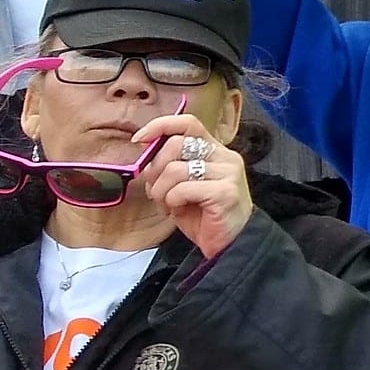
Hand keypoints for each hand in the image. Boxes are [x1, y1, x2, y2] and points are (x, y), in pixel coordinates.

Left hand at [134, 114, 251, 259]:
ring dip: (161, 191)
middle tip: (156, 190)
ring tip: (168, 205)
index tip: (140, 139)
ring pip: (174, 169)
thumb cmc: (204, 216)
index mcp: (215, 151)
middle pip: (175, 144)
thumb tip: (145, 150)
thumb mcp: (184, 185)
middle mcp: (225, 157)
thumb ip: (171, 165)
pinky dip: (171, 202)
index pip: (188, 123)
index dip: (161, 126)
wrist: (230, 245)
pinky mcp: (225, 192)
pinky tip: (178, 211)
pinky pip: (181, 189)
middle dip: (155, 169)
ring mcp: (228, 173)